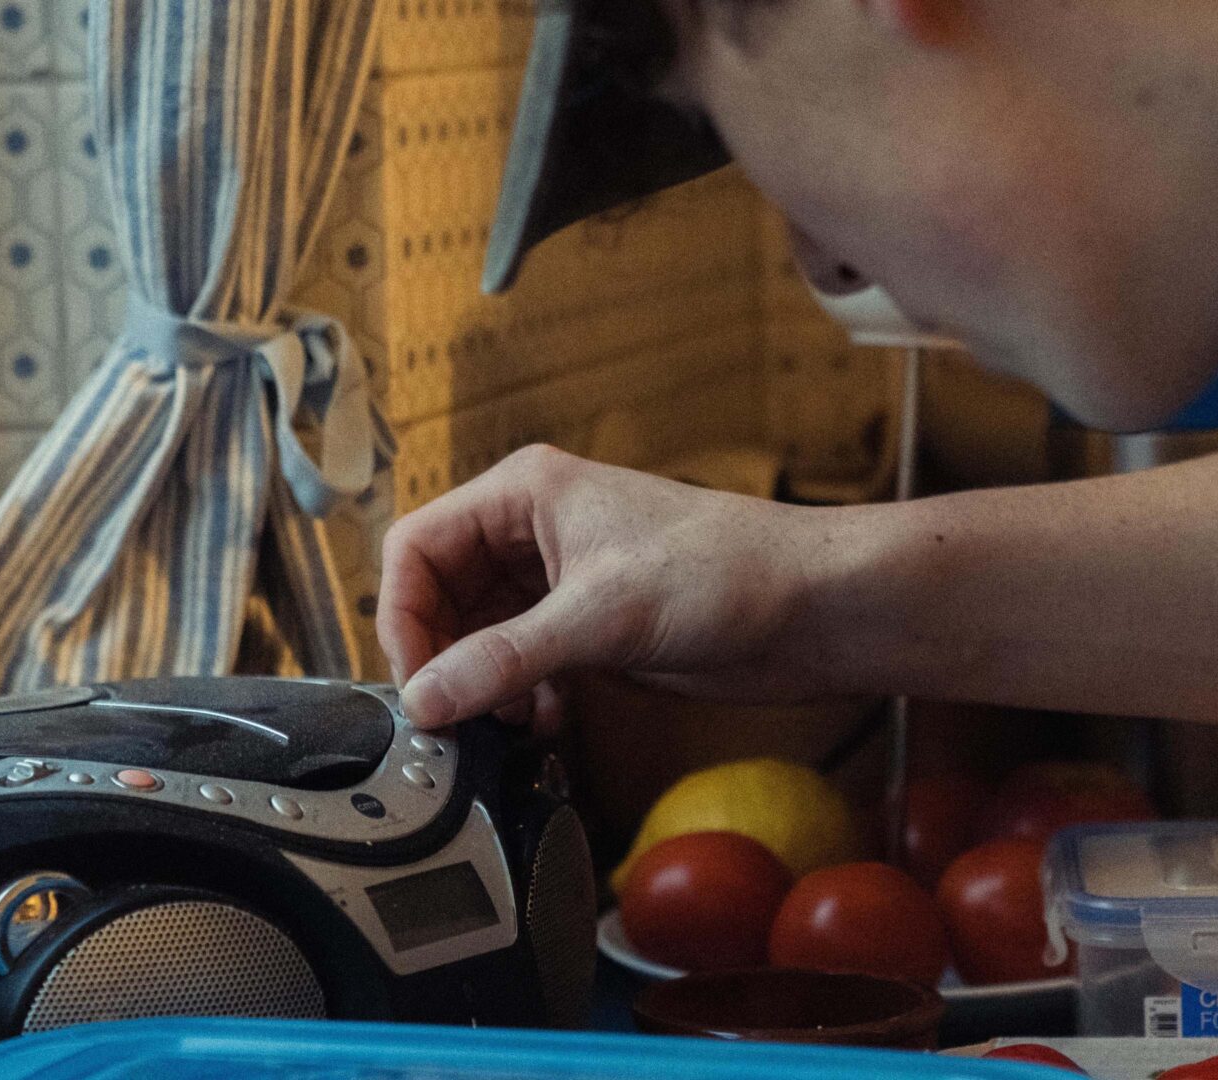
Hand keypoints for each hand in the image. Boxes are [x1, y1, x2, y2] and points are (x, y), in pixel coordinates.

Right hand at [378, 445, 848, 729]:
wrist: (815, 608)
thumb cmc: (729, 569)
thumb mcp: (601, 614)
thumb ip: (505, 659)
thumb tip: (428, 699)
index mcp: (525, 494)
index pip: (417, 547)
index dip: (401, 614)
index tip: (415, 680)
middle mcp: (534, 532)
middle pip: (441, 596)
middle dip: (441, 658)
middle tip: (451, 716)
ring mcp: (563, 581)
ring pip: (480, 636)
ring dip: (481, 686)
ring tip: (502, 723)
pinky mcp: (592, 627)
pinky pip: (523, 664)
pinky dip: (520, 698)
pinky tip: (543, 723)